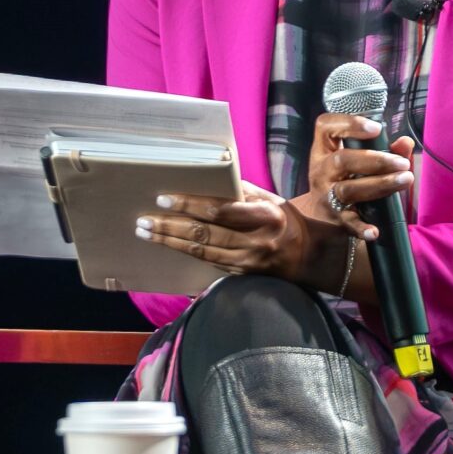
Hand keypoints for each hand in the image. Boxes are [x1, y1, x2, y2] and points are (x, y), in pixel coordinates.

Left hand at [137, 180, 327, 280]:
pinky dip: (185, 252)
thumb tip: (212, 179)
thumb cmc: (288, 222)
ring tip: (146, 232)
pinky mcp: (240, 274)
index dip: (190, 205)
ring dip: (169, 241)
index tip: (164, 199)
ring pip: (200, 250)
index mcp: (264, 216)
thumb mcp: (272, 201)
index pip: (219, 210)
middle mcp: (254, 240)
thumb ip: (244, 192)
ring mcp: (246, 261)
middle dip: (169, 226)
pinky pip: (208, 262)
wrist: (308, 257)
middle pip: (204, 233)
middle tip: (143, 220)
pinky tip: (168, 245)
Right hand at [299, 113, 418, 246]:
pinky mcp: (335, 218)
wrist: (320, 216)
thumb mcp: (358, 159)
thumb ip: (385, 148)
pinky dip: (361, 227)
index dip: (349, 123)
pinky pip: (348, 222)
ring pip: (348, 189)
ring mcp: (326, 195)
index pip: (325, 126)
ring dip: (380, 185)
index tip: (376, 128)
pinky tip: (374, 231)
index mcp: (324, 149)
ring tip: (406, 179)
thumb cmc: (346, 177)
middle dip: (376, 160)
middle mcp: (321, 170)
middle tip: (403, 163)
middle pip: (342, 160)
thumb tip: (406, 142)